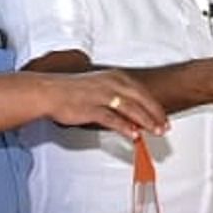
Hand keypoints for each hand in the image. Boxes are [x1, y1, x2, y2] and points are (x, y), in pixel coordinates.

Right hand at [44, 69, 167, 137]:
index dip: (156, 106)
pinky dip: (125, 127)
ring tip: (155, 132)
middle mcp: (111, 84)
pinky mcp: (91, 108)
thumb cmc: (72, 91)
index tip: (164, 118)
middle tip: (164, 127)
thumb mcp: (100, 87)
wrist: (48, 92)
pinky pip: (113, 119)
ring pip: (131, 109)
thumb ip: (118, 97)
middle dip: (156, 115)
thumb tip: (134, 113)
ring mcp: (102, 95)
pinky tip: (134, 135)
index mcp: (115, 77)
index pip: (142, 92)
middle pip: (141, 100)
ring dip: (146, 122)